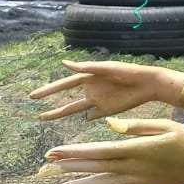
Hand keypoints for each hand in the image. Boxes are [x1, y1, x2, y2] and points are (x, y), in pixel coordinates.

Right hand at [29, 60, 178, 121]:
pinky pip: (93, 116)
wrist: (149, 84)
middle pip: (66, 99)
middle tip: (35, 110)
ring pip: (75, 109)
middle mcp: (90, 90)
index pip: (64, 85)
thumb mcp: (107, 68)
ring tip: (44, 117)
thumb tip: (64, 63)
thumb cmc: (128, 72)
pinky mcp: (108, 110)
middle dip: (51, 104)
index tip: (34, 96)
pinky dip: (87, 119)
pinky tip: (81, 121)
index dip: (49, 90)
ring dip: (61, 113)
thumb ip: (86, 67)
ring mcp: (98, 101)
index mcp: (89, 77)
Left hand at [41, 118, 183, 183]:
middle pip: (95, 169)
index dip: (74, 153)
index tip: (53, 152)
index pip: (99, 151)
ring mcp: (138, 182)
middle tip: (43, 168)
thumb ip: (136, 126)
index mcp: (138, 149)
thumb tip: (110, 125)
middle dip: (67, 168)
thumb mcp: (166, 125)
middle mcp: (134, 168)